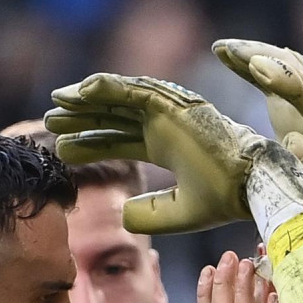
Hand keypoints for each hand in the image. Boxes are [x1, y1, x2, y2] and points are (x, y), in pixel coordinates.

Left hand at [47, 72, 302, 239]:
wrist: (251, 187)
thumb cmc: (225, 199)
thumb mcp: (177, 214)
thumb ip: (149, 215)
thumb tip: (121, 214)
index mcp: (165, 146)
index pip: (119, 139)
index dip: (90, 142)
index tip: (62, 149)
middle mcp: (165, 125)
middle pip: (114, 116)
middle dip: (82, 118)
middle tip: (51, 121)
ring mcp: (170, 112)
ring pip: (120, 99)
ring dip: (88, 99)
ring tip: (57, 103)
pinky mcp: (176, 104)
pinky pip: (136, 90)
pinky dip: (108, 87)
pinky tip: (82, 91)